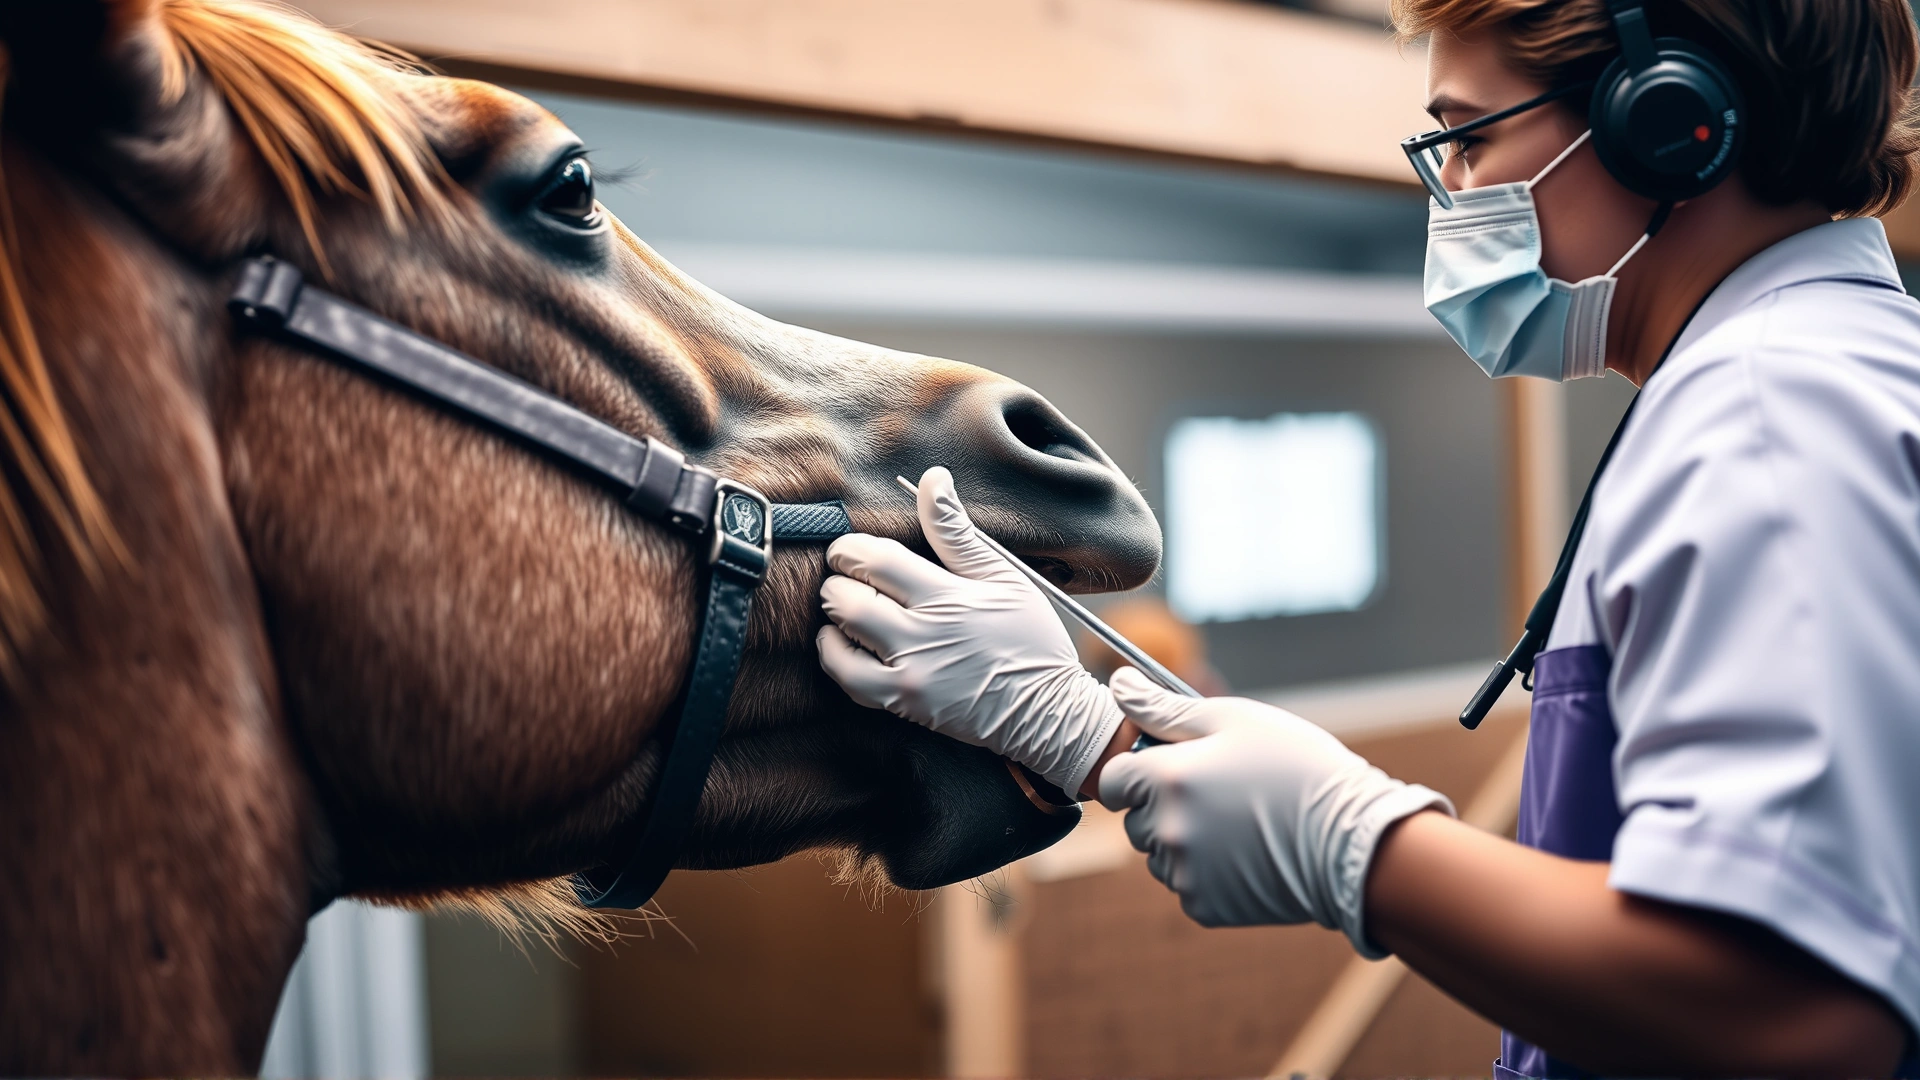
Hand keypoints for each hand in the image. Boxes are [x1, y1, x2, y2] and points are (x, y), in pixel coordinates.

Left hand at [816, 466, 1123, 794]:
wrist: (1046, 712)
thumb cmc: (1030, 639)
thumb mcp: (1003, 577)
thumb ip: (957, 531)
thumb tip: (931, 478)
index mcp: (946, 597)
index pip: (875, 560)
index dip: (851, 548)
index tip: (853, 549)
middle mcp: (921, 636)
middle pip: (846, 597)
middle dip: (840, 579)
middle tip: (850, 576)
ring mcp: (908, 674)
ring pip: (838, 638)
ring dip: (836, 616)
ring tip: (853, 607)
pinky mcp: (903, 704)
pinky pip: (847, 679)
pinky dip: (837, 656)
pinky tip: (849, 644)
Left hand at [1100, 667, 1453, 955]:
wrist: (1352, 842)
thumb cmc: (1297, 767)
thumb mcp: (1234, 720)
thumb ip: (1165, 707)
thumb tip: (1117, 684)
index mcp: (1167, 779)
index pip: (1112, 781)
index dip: (1136, 772)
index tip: (1170, 769)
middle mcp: (1166, 830)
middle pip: (1135, 819)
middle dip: (1162, 805)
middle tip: (1218, 792)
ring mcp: (1183, 872)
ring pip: (1159, 853)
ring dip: (1183, 838)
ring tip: (1238, 822)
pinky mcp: (1204, 906)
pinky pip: (1186, 883)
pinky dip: (1206, 872)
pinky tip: (1246, 853)